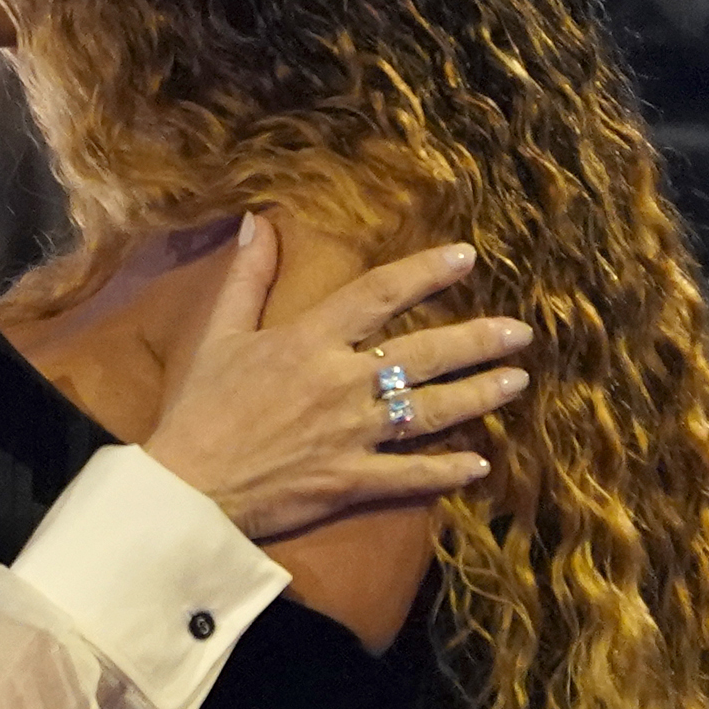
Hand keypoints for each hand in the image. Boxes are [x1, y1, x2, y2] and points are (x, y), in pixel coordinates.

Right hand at [145, 221, 531, 545]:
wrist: (188, 486)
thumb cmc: (199, 408)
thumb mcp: (218, 334)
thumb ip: (247, 278)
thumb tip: (257, 222)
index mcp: (309, 341)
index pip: (380, 295)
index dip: (426, 272)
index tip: (466, 258)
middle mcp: (341, 382)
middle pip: (424, 353)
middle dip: (477, 340)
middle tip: (520, 332)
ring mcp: (352, 434)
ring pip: (431, 410)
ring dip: (478, 394)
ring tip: (516, 382)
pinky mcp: (351, 480)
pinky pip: (412, 475)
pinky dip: (448, 470)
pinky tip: (480, 465)